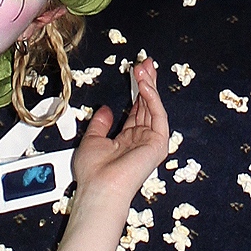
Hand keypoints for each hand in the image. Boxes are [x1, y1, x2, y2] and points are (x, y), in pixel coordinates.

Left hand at [70, 59, 170, 202]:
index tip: (135, 73)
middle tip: (145, 63)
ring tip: (143, 68)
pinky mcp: (158, 144)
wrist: (100, 187)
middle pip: (147, 105)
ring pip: (153, 107)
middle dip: (146, 83)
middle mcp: (141, 139)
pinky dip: (152, 99)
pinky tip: (144, 85)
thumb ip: (101, 123)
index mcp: (127, 140)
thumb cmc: (94, 172)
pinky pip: (158, 116)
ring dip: (149, 86)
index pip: (136, 110)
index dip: (135, 91)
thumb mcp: (92, 140)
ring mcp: (151, 141)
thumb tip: (106, 109)